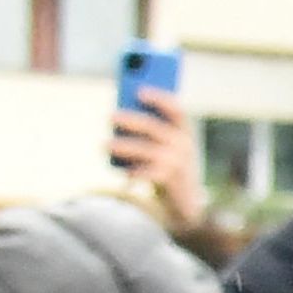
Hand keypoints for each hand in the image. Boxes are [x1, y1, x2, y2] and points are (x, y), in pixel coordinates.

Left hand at [112, 83, 205, 231]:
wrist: (187, 201)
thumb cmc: (170, 166)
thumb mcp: (167, 145)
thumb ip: (152, 129)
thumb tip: (121, 115)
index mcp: (184, 130)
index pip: (176, 109)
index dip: (159, 99)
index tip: (140, 91)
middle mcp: (184, 144)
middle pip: (155, 128)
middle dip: (132, 121)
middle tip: (111, 116)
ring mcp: (178, 163)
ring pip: (148, 151)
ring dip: (125, 147)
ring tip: (105, 144)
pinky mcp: (171, 181)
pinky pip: (149, 174)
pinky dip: (135, 172)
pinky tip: (124, 172)